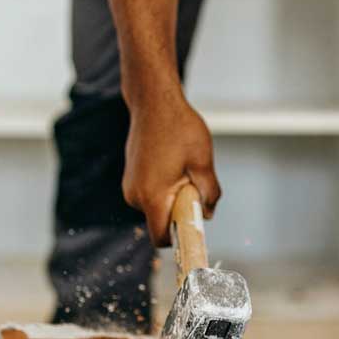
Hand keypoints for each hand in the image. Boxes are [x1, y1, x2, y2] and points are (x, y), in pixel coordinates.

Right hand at [123, 98, 220, 245]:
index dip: (180, 237)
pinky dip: (164, 187)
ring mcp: (130, 185)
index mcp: (152, 196)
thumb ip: (208, 192)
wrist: (153, 101)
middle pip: (161, 222)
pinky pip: (150, 193)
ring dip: (172, 197)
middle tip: (193, 183)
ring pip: (156, 206)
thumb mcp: (203, 162)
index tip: (195, 224)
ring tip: (182, 168)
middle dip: (179, 211)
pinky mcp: (131, 176)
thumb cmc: (179, 128)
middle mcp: (135, 195)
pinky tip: (172, 163)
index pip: (162, 237)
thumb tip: (207, 213)